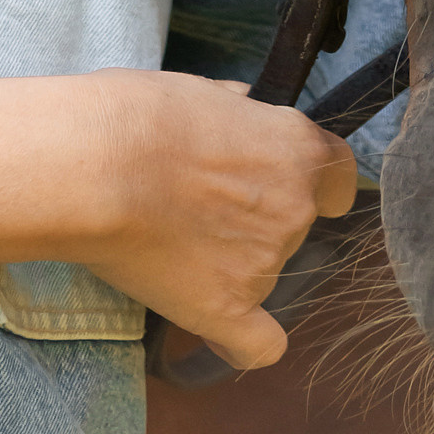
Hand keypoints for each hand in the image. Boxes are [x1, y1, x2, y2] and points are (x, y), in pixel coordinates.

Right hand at [77, 72, 357, 369]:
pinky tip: (218, 326)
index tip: (279, 177)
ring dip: (230, 259)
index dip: (310, 178)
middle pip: (295, 221)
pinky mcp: (229, 309)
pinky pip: (258, 344)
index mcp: (296, 149)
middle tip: (197, 200)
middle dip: (255, 214)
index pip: (338, 173)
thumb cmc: (135, 115)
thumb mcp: (197, 89)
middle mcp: (294, 209)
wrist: (95, 167)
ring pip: (264, 270)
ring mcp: (265, 264)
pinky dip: (242, 340)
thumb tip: (244, 109)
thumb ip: (236, 112)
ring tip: (168, 236)